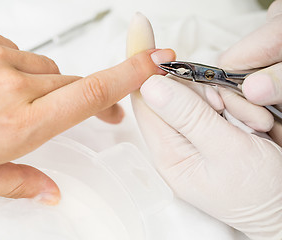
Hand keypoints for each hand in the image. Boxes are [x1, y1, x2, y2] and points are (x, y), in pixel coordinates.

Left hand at [0, 21, 171, 203]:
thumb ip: (20, 183)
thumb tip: (50, 193)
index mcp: (18, 124)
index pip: (89, 95)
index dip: (128, 77)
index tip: (153, 64)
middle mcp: (12, 85)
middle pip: (70, 82)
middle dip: (76, 96)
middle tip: (61, 111)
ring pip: (41, 67)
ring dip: (35, 83)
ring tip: (3, 99)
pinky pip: (11, 48)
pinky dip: (7, 63)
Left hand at [127, 11, 281, 238]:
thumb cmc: (260, 193)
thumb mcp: (226, 153)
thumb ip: (189, 117)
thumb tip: (150, 85)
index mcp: (169, 153)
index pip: (145, 102)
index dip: (143, 67)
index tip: (141, 31)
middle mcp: (178, 142)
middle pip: (178, 93)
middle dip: (209, 93)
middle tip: (237, 115)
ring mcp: (199, 133)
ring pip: (203, 93)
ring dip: (230, 100)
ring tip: (253, 128)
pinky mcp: (218, 127)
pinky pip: (222, 100)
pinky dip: (241, 105)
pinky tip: (256, 127)